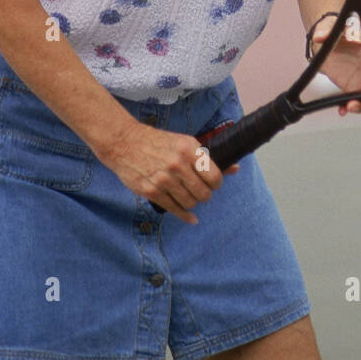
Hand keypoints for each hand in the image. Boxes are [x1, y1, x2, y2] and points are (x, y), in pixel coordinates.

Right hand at [98, 118, 237, 223]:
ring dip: (193, 203)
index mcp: (189, 149)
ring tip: (189, 196)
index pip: (214, 176)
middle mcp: (178, 165)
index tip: (213, 183)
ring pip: (190, 203)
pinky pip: (175, 210)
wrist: (125, 143)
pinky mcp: (151, 191)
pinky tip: (191, 217)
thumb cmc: (158, 142)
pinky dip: (185, 216)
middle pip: (203, 194)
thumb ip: (208, 157)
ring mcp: (164, 179)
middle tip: (201, 191)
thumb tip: (235, 168)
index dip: (216, 183)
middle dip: (205, 195)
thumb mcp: (184, 142)